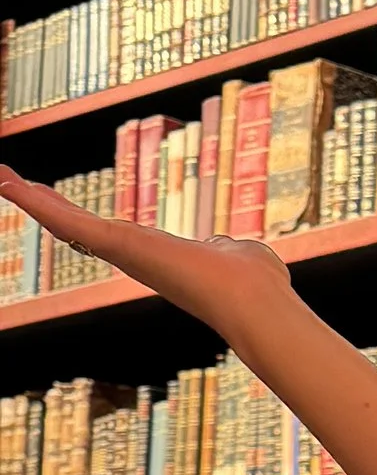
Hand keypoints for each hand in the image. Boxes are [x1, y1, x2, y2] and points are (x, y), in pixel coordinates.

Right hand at [0, 161, 295, 336]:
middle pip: (76, 225)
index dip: (80, 218)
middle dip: (43, 203)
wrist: (251, 299)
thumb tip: (230, 249)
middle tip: (8, 181)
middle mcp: (131, 255)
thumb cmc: (254, 281)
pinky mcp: (115, 244)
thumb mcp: (236, 253)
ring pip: (64, 221)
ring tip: (1, 175)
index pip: (107, 232)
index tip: (57, 204)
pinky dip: (35, 200)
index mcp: (154, 255)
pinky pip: (67, 220)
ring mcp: (120, 251)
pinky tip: (6, 180)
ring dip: (29, 198)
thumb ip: (227, 249)